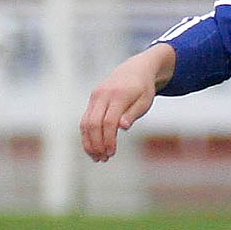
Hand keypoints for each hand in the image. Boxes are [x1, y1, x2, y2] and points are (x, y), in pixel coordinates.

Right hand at [80, 44, 174, 161]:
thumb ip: (133, 113)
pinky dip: (87, 135)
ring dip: (89, 142)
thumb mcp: (145, 101)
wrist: (135, 70)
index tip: (111, 153)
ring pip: (85, 122)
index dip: (108, 139)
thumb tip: (122, 127)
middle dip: (96, 144)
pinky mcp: (92, 100)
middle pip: (93, 123)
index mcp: (118, 96)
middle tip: (103, 159)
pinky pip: (85, 119)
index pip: (108, 122)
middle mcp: (102, 95)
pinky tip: (93, 147)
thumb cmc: (143, 89)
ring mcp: (95, 97)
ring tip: (97, 157)